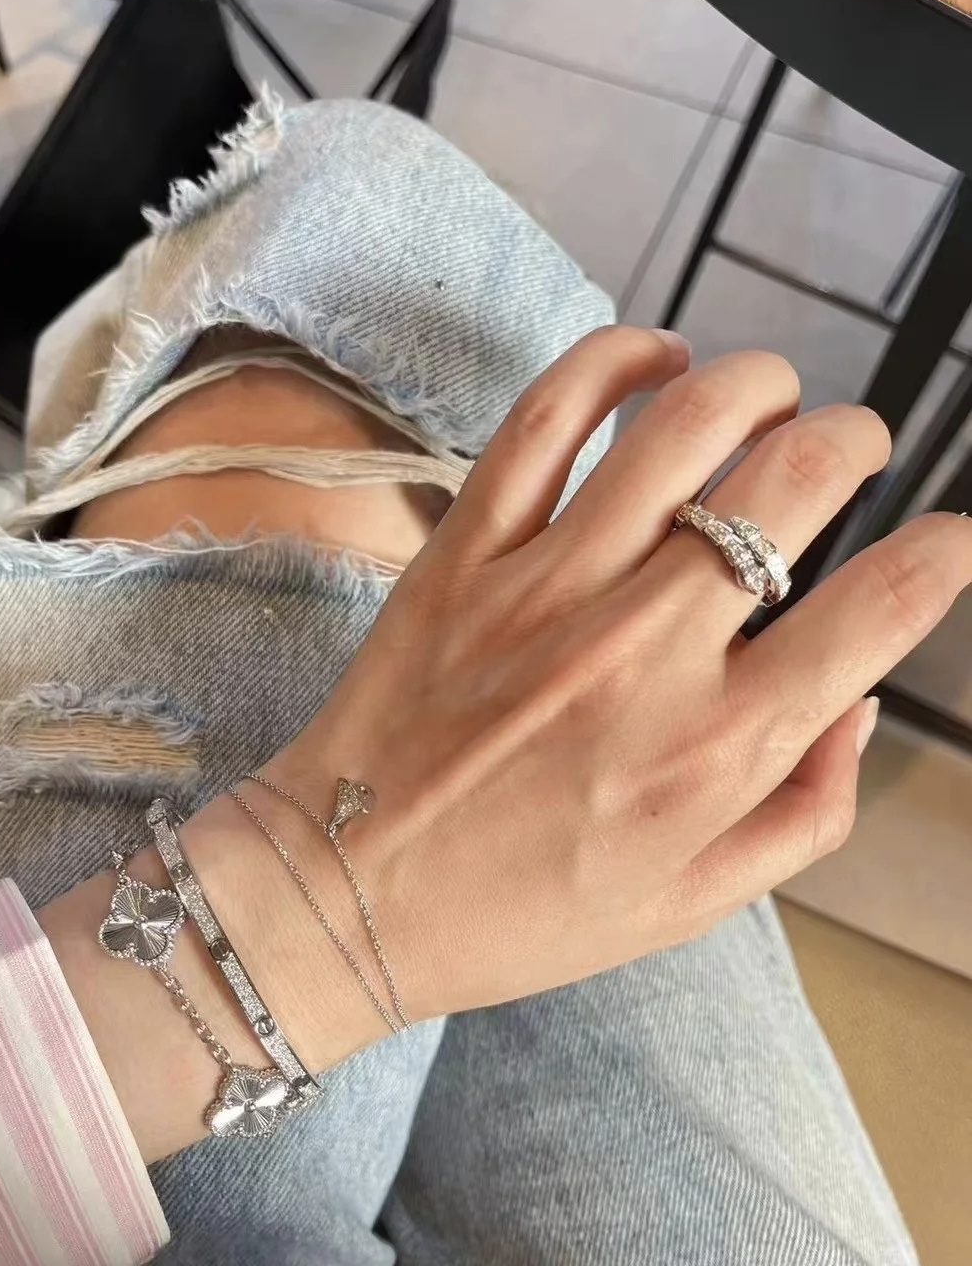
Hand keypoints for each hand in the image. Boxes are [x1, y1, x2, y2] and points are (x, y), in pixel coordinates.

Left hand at [269, 328, 971, 1024]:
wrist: (354, 894)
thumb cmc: (529, 908)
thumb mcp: (696, 900)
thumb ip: (806, 807)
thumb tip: (858, 696)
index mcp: (718, 748)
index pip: (881, 610)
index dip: (945, 555)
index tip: (949, 538)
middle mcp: (646, 653)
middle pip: (795, 483)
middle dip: (855, 439)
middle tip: (852, 446)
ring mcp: (550, 589)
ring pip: (685, 427)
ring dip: (757, 383)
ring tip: (772, 392)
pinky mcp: (467, 551)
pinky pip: (547, 418)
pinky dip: (615, 360)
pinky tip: (656, 357)